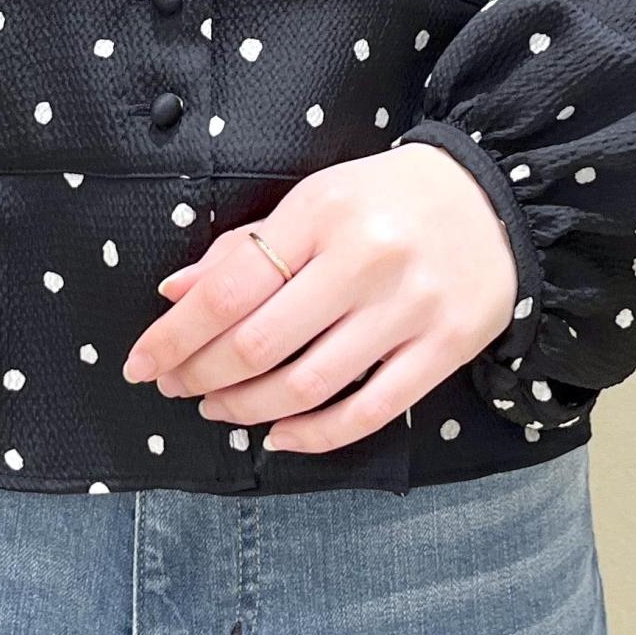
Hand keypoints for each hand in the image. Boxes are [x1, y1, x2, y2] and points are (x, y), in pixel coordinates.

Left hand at [121, 142, 518, 452]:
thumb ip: (246, 248)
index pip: (228, 288)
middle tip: (175, 387)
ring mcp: (408, 309)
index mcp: (322, 213)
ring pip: (307, 385)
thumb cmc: (384, 200)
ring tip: (218, 408)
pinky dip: (314, 435)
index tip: (141, 363)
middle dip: (201, 376)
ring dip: (247, 408)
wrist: (494, 199)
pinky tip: (278, 435)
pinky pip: (368, 411)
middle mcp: (365, 261)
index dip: (174, 336)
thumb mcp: (313, 201)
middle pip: (260, 343)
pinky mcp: (444, 349)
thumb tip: (174, 295)